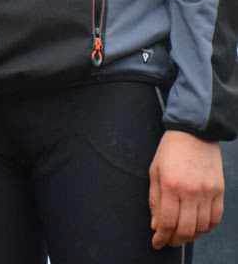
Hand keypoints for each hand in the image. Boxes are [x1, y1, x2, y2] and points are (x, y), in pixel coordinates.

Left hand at [149, 130, 223, 248]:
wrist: (194, 132)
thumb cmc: (170, 150)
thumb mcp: (155, 170)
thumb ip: (155, 199)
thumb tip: (156, 225)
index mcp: (171, 185)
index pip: (167, 222)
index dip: (161, 237)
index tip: (157, 243)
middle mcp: (191, 191)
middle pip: (185, 229)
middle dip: (175, 240)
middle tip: (169, 241)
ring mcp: (208, 191)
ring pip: (202, 227)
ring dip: (191, 236)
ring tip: (182, 234)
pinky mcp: (219, 190)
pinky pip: (216, 218)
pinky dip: (207, 227)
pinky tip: (198, 226)